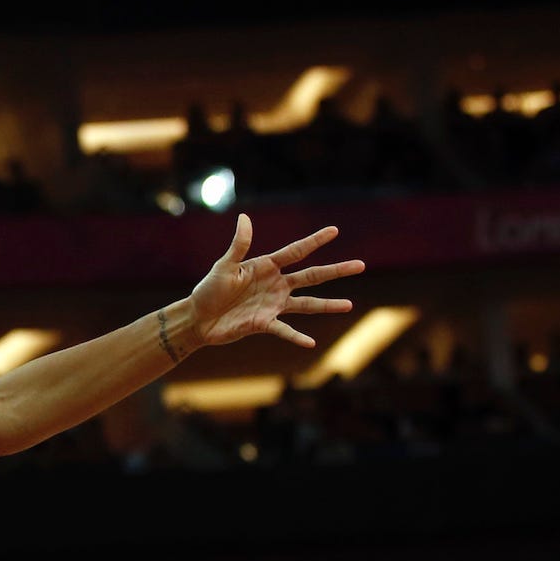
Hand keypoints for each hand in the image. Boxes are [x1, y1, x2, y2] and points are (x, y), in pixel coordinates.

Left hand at [183, 216, 363, 351]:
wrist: (198, 317)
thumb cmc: (209, 289)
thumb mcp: (224, 266)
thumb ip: (238, 245)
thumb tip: (245, 217)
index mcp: (266, 267)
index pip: (295, 251)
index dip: (314, 241)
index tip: (334, 230)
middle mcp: (275, 285)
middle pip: (311, 276)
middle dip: (335, 270)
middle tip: (360, 265)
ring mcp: (273, 305)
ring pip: (306, 304)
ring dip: (327, 305)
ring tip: (349, 305)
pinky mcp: (264, 323)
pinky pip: (284, 330)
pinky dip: (296, 337)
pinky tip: (311, 343)